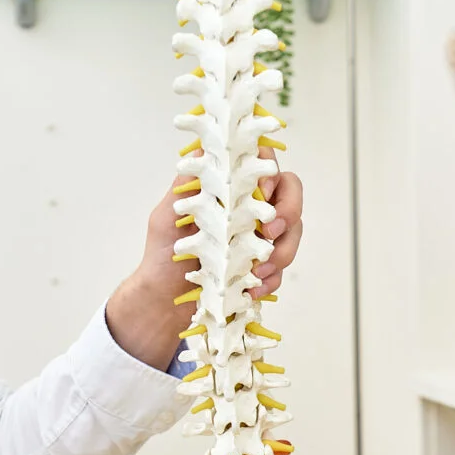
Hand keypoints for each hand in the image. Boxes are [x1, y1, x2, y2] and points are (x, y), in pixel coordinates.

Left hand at [105, 149, 306, 367]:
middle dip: (289, 211)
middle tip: (269, 232)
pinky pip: (281, 270)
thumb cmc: (162, 256)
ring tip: (257, 270)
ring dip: (282, 251)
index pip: (260, 166)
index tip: (260, 192)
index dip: (268, 173)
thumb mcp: (165, 217)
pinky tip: (253, 288)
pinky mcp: (261, 269)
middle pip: (289, 194)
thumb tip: (202, 151)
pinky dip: (272, 279)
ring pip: (292, 232)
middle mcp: (247, 211)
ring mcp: (258, 240)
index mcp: (228, 193)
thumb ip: (187, 187)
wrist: (163, 302)